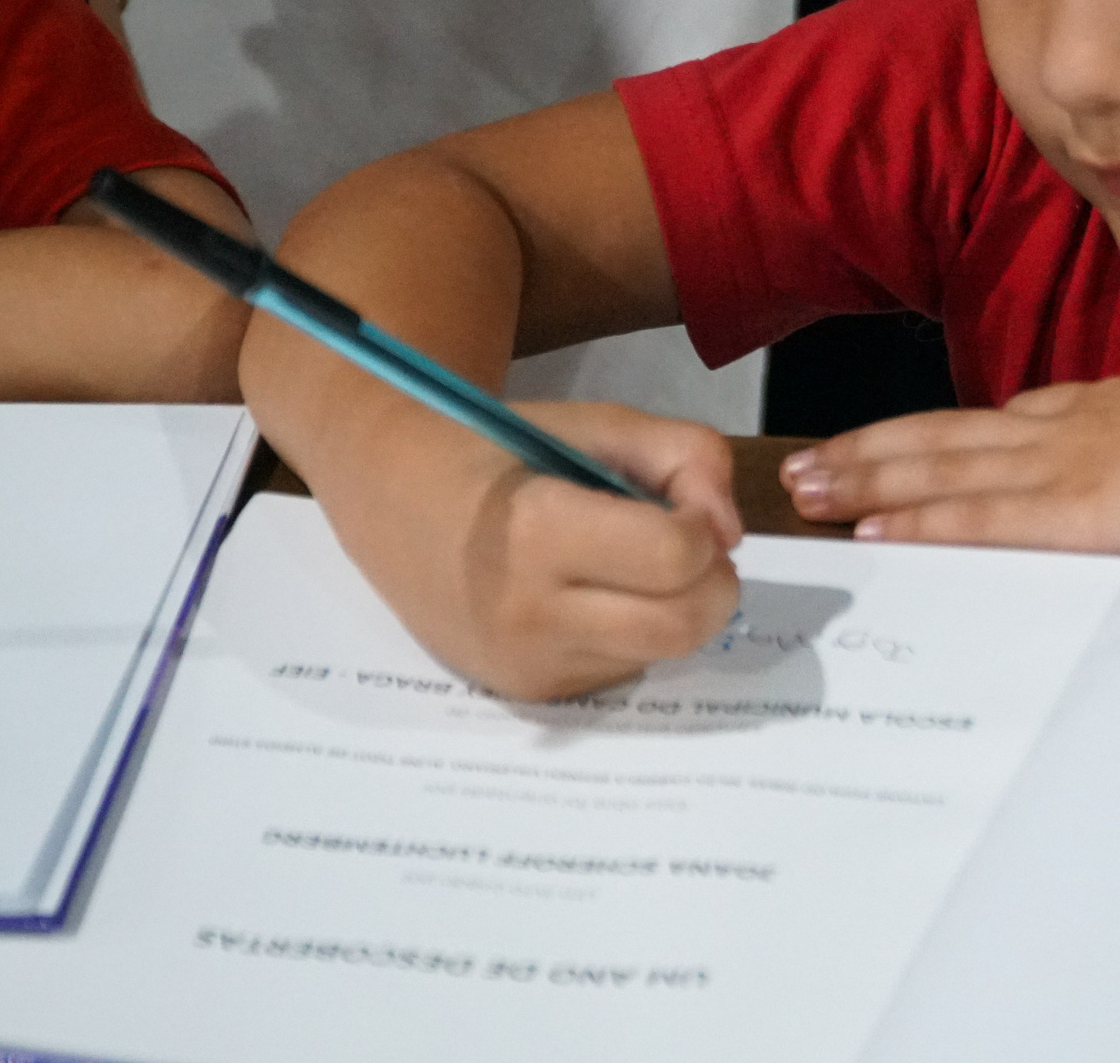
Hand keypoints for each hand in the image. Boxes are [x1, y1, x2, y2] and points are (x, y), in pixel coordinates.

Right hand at [359, 401, 744, 701]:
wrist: (388, 500)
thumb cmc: (496, 451)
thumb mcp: (594, 424)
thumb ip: (684, 456)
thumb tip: (731, 535)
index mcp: (535, 532)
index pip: (677, 556)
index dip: (702, 524)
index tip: (679, 501)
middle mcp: (528, 615)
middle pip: (683, 625)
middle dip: (712, 582)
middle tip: (686, 544)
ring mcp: (526, 665)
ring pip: (662, 654)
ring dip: (678, 610)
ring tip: (634, 564)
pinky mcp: (528, 694)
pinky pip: (623, 669)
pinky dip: (636, 632)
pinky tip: (592, 594)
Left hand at [780, 369, 1119, 553]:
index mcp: (1111, 411)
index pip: (999, 424)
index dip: (928, 440)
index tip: (880, 452)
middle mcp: (1077, 427)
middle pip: (948, 437)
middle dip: (869, 455)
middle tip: (800, 470)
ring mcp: (1076, 464)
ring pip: (944, 468)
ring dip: (868, 481)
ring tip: (803, 494)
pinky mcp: (1084, 510)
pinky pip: (983, 516)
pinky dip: (921, 521)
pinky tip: (874, 533)